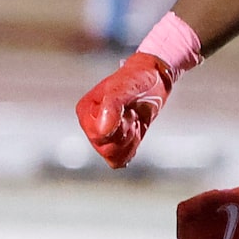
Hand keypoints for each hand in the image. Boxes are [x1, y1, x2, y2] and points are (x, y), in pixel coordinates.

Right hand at [77, 53, 174, 167]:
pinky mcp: (117, 142)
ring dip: (130, 140)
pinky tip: (135, 130)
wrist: (153, 79)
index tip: (125, 110)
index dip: (117, 127)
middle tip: (131, 114)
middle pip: (105, 149)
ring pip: (113, 156)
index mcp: (85, 111)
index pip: (98, 137)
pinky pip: (120, 160)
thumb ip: (111, 106)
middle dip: (125, 133)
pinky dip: (132, 148)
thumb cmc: (136, 78)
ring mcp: (103, 135)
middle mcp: (91, 125)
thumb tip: (102, 130)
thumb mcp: (124, 87)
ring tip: (133, 120)